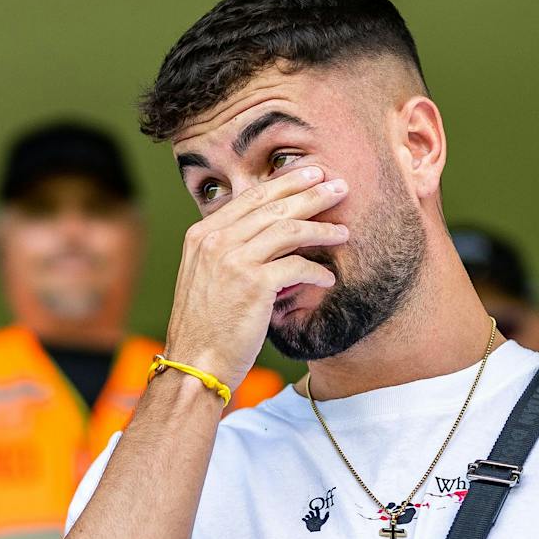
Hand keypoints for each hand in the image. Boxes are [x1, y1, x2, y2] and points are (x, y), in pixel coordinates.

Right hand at [162, 164, 348, 386]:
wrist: (196, 363)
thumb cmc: (206, 327)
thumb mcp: (207, 278)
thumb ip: (229, 251)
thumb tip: (268, 234)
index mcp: (202, 235)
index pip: (250, 197)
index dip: (285, 183)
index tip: (311, 175)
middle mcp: (215, 241)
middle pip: (272, 206)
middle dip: (310, 193)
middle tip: (339, 185)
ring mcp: (233, 261)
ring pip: (288, 229)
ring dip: (321, 228)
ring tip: (343, 231)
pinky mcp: (253, 284)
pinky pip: (296, 266)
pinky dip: (316, 271)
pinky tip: (328, 278)